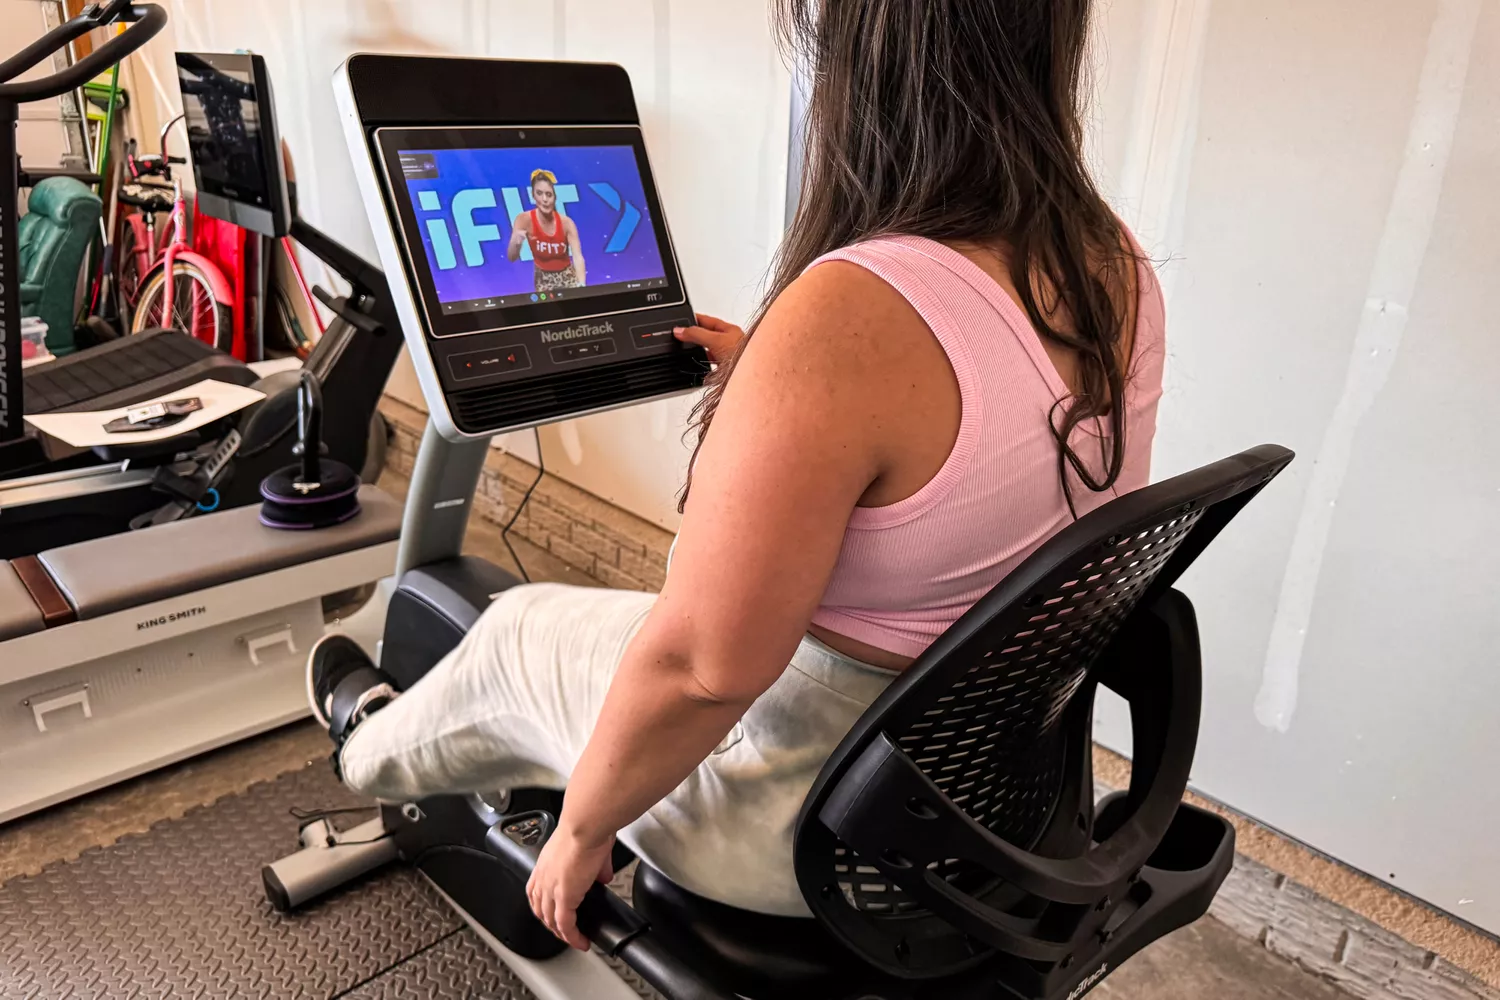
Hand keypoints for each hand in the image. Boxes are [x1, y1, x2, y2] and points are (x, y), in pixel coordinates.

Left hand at [526, 823, 615, 950]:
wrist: (586, 824)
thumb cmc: (587, 825)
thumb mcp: (590, 847)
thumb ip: (596, 865)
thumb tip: (604, 876)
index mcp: (546, 862)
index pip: (535, 891)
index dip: (542, 905)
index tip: (552, 912)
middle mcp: (543, 876)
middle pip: (540, 910)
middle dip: (551, 924)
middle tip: (564, 931)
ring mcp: (552, 888)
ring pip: (551, 921)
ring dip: (561, 933)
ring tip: (573, 940)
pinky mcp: (564, 897)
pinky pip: (566, 925)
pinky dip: (572, 936)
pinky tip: (580, 941)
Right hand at [674, 313, 745, 364]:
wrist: (752, 376)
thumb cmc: (743, 355)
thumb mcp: (716, 341)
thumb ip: (697, 334)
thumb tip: (680, 330)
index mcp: (729, 330)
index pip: (708, 320)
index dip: (694, 318)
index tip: (682, 318)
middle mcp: (730, 343)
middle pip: (708, 337)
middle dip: (695, 338)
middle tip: (682, 337)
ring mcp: (728, 357)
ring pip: (709, 353)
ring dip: (700, 354)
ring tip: (689, 353)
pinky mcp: (726, 371)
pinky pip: (711, 367)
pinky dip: (704, 369)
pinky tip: (701, 370)